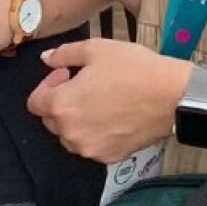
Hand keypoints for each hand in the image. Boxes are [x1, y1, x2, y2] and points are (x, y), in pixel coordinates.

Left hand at [28, 39, 189, 161]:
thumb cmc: (134, 68)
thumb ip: (64, 53)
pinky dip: (95, 131)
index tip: (66, 73)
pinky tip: (114, 114)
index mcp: (62, 106)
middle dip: (61, 101)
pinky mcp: (109, 156)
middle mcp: (70, 133)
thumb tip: (46, 59)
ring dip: (77, 118)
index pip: (35, 102)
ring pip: (70, 134)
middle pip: (51, 119)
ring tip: (100, 99)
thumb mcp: (97, 48)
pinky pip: (91, 144)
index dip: (47, 84)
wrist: (172, 96)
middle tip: (84, 83)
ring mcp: (90, 148)